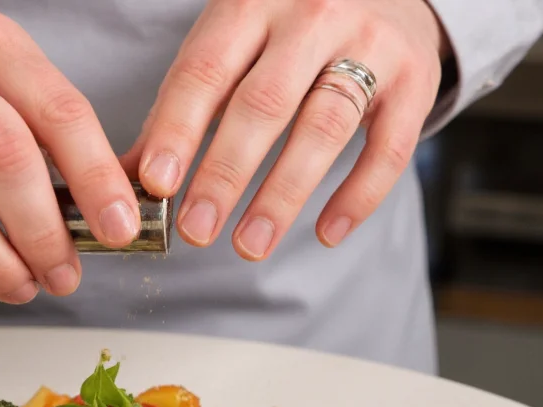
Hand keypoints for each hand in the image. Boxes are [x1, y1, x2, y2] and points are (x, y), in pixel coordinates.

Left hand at [123, 0, 448, 258]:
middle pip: (264, 102)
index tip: (157, 184)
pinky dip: (358, 195)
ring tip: (250, 244)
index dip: (178, 129)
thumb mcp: (229, 43)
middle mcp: (312, 16)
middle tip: (196, 229)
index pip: (206, 70)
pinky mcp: (413, 79)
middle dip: (225, 173)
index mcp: (250, 2)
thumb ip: (182, 105)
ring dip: (283, 194)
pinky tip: (326, 233)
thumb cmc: (287, 27)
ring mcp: (370, 44)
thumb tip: (129, 175)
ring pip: (325, 126)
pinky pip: (390, 147)